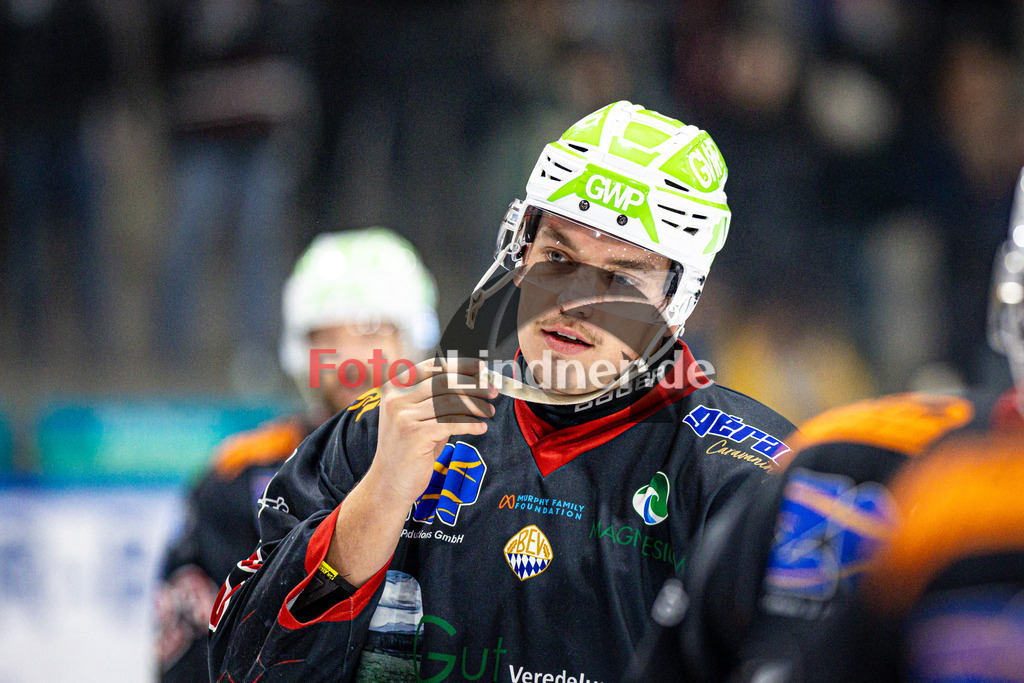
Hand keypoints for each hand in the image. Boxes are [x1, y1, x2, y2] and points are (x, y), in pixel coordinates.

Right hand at [367, 357, 497, 504]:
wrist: (389, 482)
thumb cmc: (409, 448)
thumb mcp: (419, 416)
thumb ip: (437, 399)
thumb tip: (473, 383)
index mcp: (396, 387)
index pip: (433, 367)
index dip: (460, 366)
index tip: (482, 369)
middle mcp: (397, 398)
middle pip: (444, 382)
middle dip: (474, 385)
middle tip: (493, 391)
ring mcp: (404, 416)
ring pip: (451, 402)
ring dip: (476, 406)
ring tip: (489, 411)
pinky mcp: (415, 434)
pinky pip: (451, 423)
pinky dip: (470, 424)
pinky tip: (481, 428)